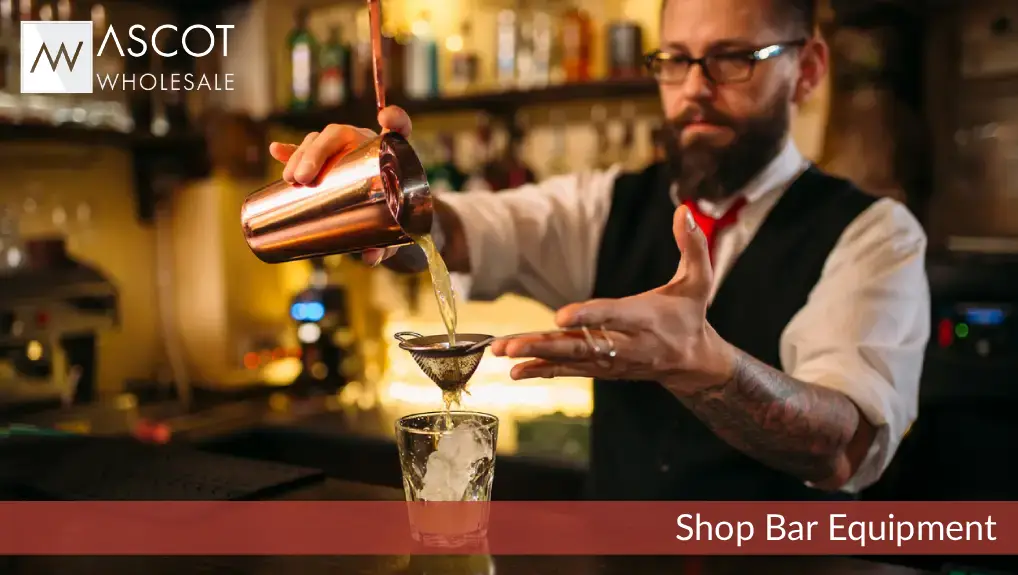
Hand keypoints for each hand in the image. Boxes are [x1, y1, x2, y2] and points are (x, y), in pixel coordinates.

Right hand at [268, 106, 413, 266]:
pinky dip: (290, 152)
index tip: (385, 120)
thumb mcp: (390, 232)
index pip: (399, 129)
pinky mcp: (323, 163)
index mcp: (390, 154)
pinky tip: (276, 150)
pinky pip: (305, 152)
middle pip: (341, 135)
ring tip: (292, 179)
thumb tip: (369, 258)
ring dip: (302, 154)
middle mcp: (365, 145)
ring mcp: (342, 151)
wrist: (382, 216)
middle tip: (306, 177)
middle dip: (319, 151)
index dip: (396, 119)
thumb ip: (385, 245)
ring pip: (319, 141)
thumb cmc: (392, 219)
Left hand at [490, 205, 736, 391]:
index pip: (615, 315)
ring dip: (535, 356)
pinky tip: (516, 371)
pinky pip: (570, 371)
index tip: (560, 315)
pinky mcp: (603, 370)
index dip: (590, 315)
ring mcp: (612, 361)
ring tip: (503, 353)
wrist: (693, 363)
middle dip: (545, 345)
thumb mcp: (699, 281)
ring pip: (570, 359)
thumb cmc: (690, 314)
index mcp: (647, 318)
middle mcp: (627, 344)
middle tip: (510, 345)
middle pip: (583, 344)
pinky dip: (543, 370)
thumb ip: (693, 246)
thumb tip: (685, 209)